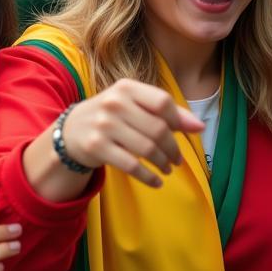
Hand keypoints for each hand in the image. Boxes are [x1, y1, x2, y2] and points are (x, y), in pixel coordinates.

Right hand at [60, 79, 204, 187]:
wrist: (71, 130)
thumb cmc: (110, 116)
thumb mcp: (133, 105)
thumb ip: (166, 112)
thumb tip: (200, 126)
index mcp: (125, 88)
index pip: (162, 102)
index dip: (179, 121)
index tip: (184, 135)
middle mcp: (113, 103)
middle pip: (158, 129)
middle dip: (173, 149)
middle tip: (176, 160)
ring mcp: (103, 125)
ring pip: (147, 148)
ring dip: (163, 163)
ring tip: (167, 169)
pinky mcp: (96, 147)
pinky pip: (131, 165)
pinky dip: (149, 177)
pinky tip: (156, 182)